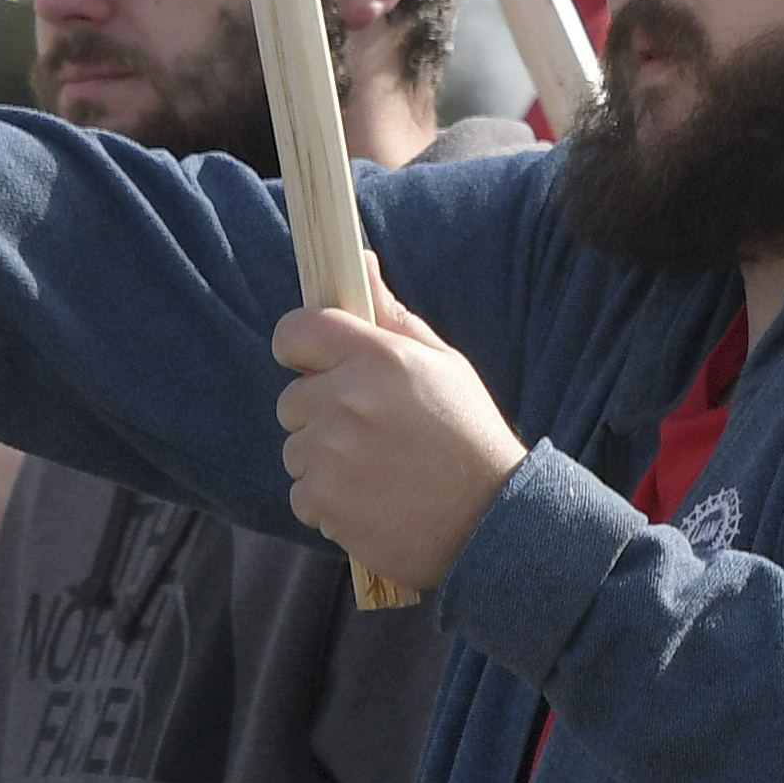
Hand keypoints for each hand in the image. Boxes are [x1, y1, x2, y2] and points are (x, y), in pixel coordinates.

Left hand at [272, 268, 527, 594]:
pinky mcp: (321, 500)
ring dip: (324, 459)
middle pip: (292, 397)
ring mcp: (330, 453)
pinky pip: (300, 492)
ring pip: (295, 447)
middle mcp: (346, 400)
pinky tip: (372, 500)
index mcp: (377, 356)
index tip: (319, 365)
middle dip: (322, 412)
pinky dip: (328, 500)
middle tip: (374, 432)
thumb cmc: (468, 435)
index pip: (296, 331)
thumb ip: (391, 315)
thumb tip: (359, 259)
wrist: (491, 523)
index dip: (302, 348)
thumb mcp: (442, 364)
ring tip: (378, 470)